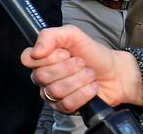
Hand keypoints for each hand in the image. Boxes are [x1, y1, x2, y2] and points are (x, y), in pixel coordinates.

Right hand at [20, 25, 142, 111]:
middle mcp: (43, 76)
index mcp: (42, 58)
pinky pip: (67, 104)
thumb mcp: (73, 34)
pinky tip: (91, 87)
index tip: (64, 52)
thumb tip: (36, 51)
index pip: (27, 59)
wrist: (115, 72)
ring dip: (79, 80)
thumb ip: (50, 36)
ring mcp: (52, 94)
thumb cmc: (93, 53)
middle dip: (69, 67)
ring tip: (89, 74)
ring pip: (56, 90)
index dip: (47, 57)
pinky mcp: (64, 108)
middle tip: (82, 63)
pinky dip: (84, 93)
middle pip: (43, 76)